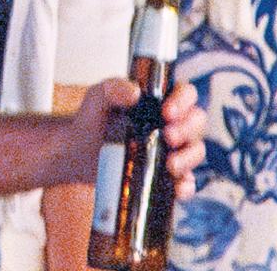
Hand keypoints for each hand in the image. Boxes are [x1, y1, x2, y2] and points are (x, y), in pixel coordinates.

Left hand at [67, 76, 210, 190]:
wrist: (80, 152)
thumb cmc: (93, 119)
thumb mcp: (99, 98)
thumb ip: (113, 88)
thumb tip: (134, 92)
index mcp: (161, 100)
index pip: (186, 94)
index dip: (183, 101)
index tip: (167, 112)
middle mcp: (173, 124)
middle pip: (197, 122)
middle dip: (187, 130)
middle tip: (169, 137)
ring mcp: (172, 150)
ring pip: (196, 151)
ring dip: (189, 158)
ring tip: (171, 165)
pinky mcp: (167, 175)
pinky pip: (187, 181)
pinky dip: (186, 185)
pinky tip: (178, 187)